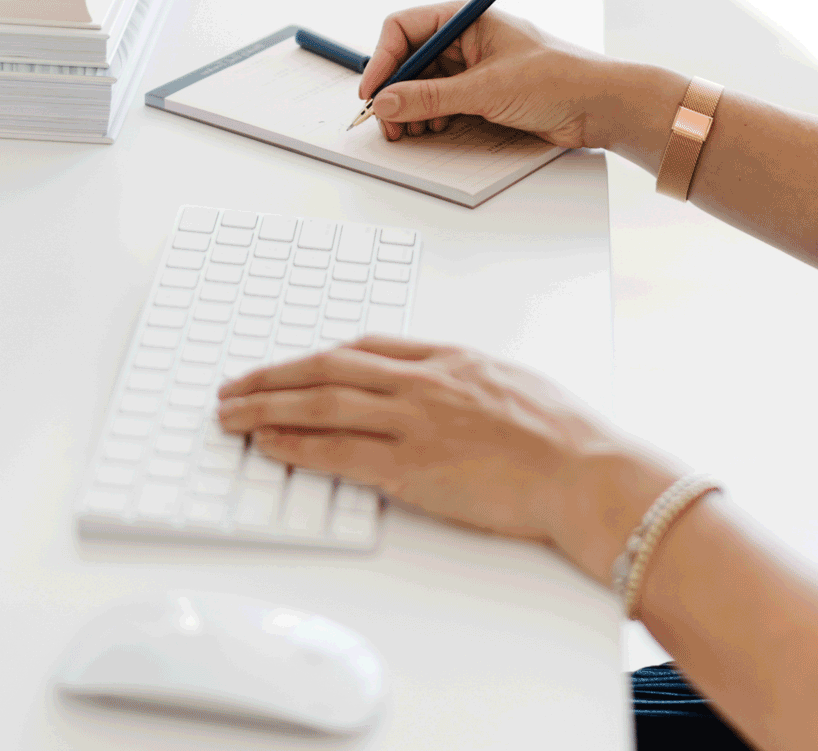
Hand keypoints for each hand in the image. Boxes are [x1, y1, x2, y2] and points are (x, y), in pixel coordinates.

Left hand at [215, 337, 673, 567]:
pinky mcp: (411, 470)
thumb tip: (447, 388)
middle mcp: (424, 384)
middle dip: (275, 375)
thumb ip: (471, 381)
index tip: (295, 365)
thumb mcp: (514, 382)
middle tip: (236, 385)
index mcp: (450, 359)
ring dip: (268, 407)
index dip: (321, 357)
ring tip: (232, 414)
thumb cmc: (566, 435)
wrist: (585, 470)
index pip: (367, 347)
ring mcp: (414, 424)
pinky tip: (269, 445)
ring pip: (322, 403)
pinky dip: (297, 445)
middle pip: (329, 367)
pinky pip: (338, 453)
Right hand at [355, 5, 612, 145]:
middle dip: (395, 91)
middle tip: (387, 123)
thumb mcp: (486, 88)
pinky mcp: (484, 93)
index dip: (383, 60)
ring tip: (411, 132)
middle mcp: (466, 39)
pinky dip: (431, 117)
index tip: (373, 92)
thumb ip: (431, 97)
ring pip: (423, 85)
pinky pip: (443, 102)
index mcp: (466, 19)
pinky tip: (434, 131)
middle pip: (410, 60)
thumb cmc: (559, 78)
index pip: (404, 28)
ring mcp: (474, 67)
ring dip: (412, 108)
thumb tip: (387, 101)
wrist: (600, 106)